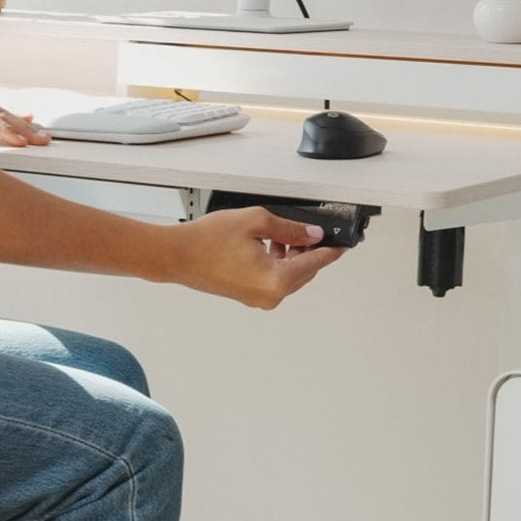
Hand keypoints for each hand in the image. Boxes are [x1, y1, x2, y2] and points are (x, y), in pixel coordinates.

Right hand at [167, 207, 345, 308]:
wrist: (177, 256)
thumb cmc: (206, 242)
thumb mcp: (256, 222)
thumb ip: (290, 229)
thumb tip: (311, 234)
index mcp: (275, 280)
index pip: (315, 263)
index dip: (331, 250)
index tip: (343, 244)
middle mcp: (269, 296)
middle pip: (304, 272)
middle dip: (310, 251)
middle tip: (311, 231)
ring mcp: (258, 299)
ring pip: (289, 276)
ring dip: (293, 256)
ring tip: (283, 234)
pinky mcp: (248, 296)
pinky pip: (274, 280)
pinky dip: (278, 264)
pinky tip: (270, 245)